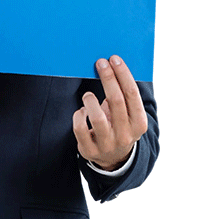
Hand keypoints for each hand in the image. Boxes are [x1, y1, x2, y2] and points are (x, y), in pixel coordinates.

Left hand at [73, 55, 147, 171]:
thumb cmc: (120, 126)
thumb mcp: (129, 115)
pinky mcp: (90, 150)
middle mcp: (125, 135)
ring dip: (90, 99)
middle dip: (107, 78)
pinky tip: (82, 111)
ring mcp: (107, 144)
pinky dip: (79, 115)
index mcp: (139, 123)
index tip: (114, 59)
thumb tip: (115, 64)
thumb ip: (125, 95)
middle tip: (100, 63)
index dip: (123, 74)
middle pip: (116, 101)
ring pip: (96, 117)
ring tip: (88, 95)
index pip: (132, 94)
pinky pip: (80, 128)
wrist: (114, 159)